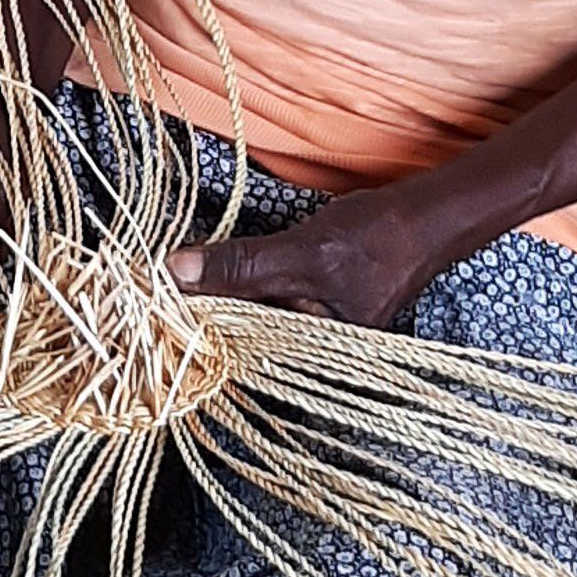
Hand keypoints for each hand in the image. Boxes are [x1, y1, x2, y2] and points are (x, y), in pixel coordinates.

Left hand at [165, 184, 444, 332]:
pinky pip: (263, 300)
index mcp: (310, 357)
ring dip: (217, 294)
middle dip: (201, 309)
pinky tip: (216, 271)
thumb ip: (242, 266)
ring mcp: (310, 326)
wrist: (424, 219)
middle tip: (156, 284)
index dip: (194, 327)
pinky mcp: (310, 302)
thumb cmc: (375, 239)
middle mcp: (308, 352)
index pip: (236, 350)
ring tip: (176, 276)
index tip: (151, 305)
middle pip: (239, 334)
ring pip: (248, 315)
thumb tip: (175, 270)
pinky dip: (240, 285)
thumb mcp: (303, 252)